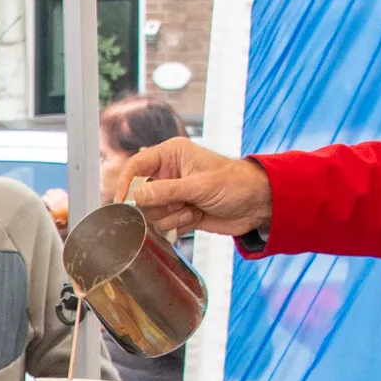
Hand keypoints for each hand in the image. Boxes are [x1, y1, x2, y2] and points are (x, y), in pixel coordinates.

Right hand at [116, 137, 271, 240]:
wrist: (258, 204)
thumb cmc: (236, 183)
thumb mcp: (200, 186)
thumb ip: (166, 192)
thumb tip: (135, 197)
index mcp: (171, 155)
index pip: (135, 166)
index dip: (125, 184)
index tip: (122, 203)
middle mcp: (168, 173)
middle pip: (140, 194)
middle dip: (158, 205)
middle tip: (180, 204)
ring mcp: (174, 194)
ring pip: (151, 212)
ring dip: (170, 216)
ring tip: (192, 210)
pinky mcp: (180, 212)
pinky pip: (164, 224)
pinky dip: (177, 225)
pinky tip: (195, 218)